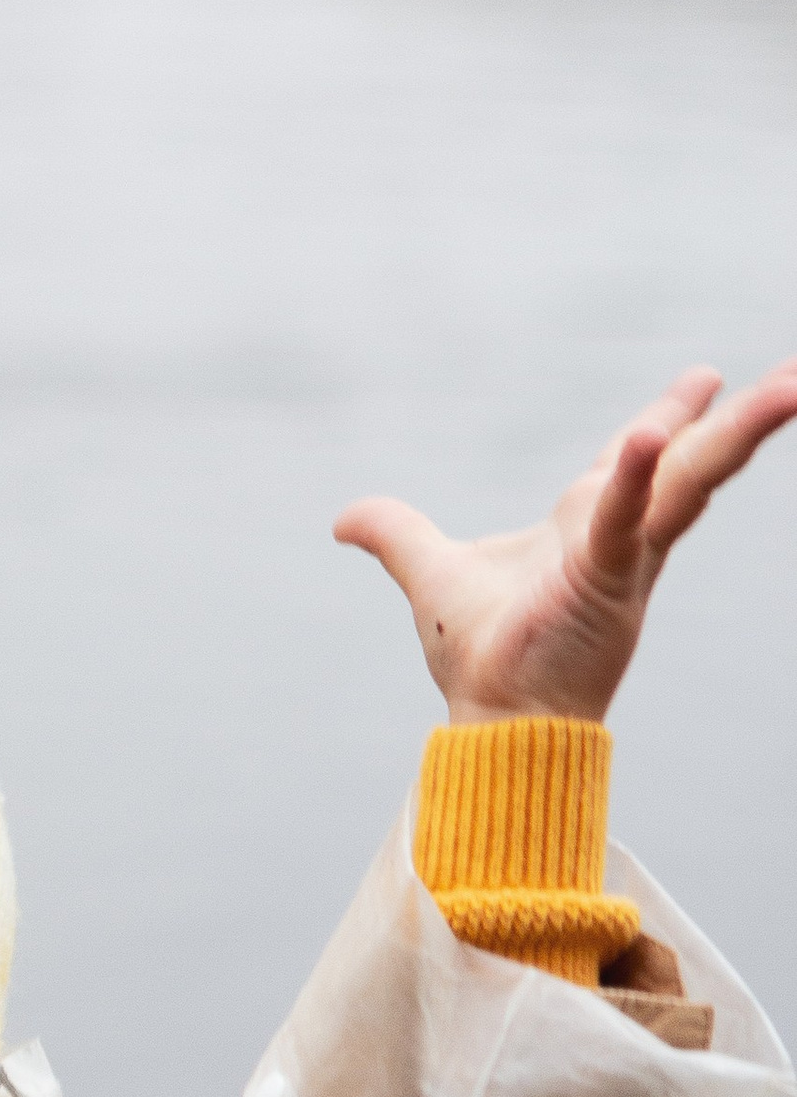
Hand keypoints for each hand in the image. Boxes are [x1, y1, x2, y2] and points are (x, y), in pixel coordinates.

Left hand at [336, 359, 796, 721]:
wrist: (491, 722)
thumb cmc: (479, 659)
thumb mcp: (429, 573)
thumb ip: (395, 536)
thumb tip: (344, 520)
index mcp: (589, 528)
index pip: (641, 460)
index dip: (671, 418)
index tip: (706, 378)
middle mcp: (620, 537)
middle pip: (691, 461)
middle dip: (744, 417)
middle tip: (796, 374)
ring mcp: (624, 558)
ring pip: (690, 480)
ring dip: (740, 432)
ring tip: (791, 384)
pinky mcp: (608, 580)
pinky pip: (628, 519)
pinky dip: (638, 476)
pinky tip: (651, 431)